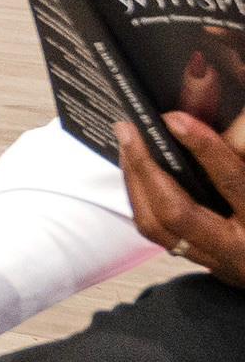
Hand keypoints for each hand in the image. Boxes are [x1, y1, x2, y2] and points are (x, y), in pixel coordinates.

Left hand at [118, 112, 244, 291]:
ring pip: (156, 225)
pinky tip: (138, 170)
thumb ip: (240, 151)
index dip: (204, 147)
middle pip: (175, 211)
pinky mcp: (201, 261)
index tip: (175, 118)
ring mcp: (216, 260)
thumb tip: (219, 100)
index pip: (233, 182)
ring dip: (135, 181)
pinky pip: (156, 231)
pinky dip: (140, 197)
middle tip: (129, 129)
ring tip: (128, 143)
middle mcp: (239, 248)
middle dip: (146, 167)